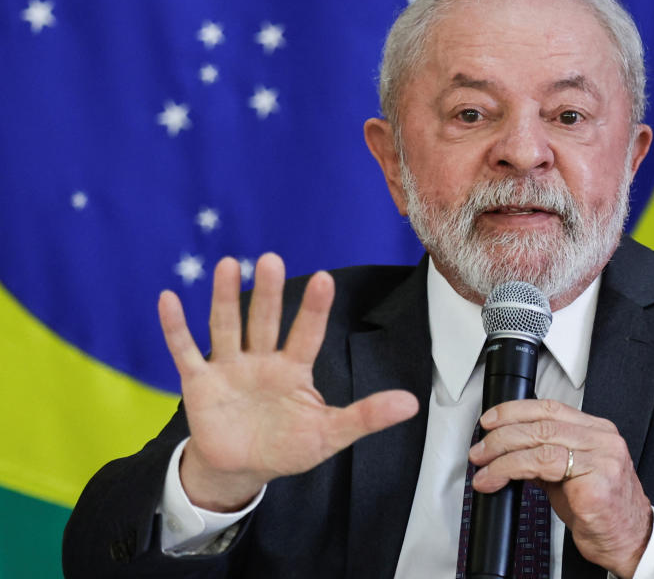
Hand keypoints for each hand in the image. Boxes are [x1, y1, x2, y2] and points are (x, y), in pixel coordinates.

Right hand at [158, 253, 418, 510]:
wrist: (242, 469)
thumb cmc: (288, 447)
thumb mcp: (330, 434)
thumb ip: (366, 416)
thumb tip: (412, 403)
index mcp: (294, 369)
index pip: (306, 333)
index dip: (314, 309)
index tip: (324, 278)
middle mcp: (261, 360)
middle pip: (264, 321)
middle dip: (268, 292)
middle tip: (271, 259)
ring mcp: (229, 368)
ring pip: (226, 326)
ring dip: (225, 298)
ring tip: (229, 265)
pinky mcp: (199, 383)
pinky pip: (184, 351)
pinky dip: (176, 328)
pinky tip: (168, 298)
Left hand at [468, 399, 650, 577]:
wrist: (630, 543)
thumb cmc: (602, 512)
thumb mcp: (569, 478)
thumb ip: (544, 459)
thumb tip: (509, 450)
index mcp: (598, 432)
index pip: (551, 408)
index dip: (515, 410)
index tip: (491, 420)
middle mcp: (602, 440)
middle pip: (542, 423)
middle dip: (502, 434)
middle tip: (480, 450)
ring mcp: (602, 458)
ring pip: (540, 441)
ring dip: (502, 454)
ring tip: (484, 468)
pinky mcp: (595, 481)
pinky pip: (544, 466)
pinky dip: (513, 470)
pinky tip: (499, 479)